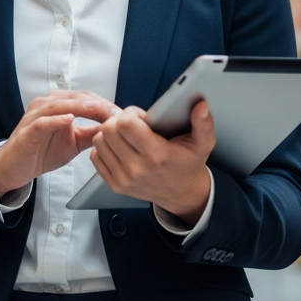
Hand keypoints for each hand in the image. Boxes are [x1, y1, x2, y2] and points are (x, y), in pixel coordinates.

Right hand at [0, 91, 118, 199]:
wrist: (15, 167)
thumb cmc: (42, 152)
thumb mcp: (74, 143)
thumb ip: (92, 135)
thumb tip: (115, 130)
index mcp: (60, 104)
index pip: (86, 98)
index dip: (105, 104)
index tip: (122, 115)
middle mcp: (47, 104)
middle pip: (76, 97)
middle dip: (98, 105)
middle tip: (116, 114)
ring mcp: (35, 115)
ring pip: (60, 104)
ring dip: (80, 107)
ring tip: (97, 110)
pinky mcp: (27, 130)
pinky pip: (42, 121)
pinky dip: (56, 119)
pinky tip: (69, 120)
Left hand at [90, 101, 215, 224]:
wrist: (183, 194)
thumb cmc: (189, 164)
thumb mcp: (203, 143)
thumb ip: (204, 123)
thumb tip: (201, 106)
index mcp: (157, 155)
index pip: (126, 123)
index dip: (131, 113)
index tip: (141, 116)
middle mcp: (137, 168)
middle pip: (109, 130)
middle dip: (118, 120)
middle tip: (131, 124)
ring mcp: (124, 178)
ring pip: (99, 141)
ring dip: (110, 133)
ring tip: (125, 135)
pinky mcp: (115, 185)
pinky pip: (96, 157)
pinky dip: (104, 148)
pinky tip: (119, 147)